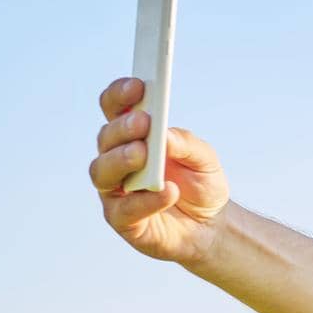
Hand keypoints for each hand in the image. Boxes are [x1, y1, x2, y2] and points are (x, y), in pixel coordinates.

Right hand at [91, 77, 229, 268]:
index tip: (138, 85)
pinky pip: (125, 209)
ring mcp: (115, 190)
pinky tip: (168, 191)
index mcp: (133, 137)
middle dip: (123, 128)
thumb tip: (166, 134)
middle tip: (143, 122)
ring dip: (122, 160)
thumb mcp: (205, 160)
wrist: (210, 227)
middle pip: (106, 138)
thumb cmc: (200, 186)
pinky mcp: (122, 219)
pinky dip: (146, 200)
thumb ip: (186, 144)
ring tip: (144, 154)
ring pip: (102, 171)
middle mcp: (116, 161)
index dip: (120, 95)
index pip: (114, 109)